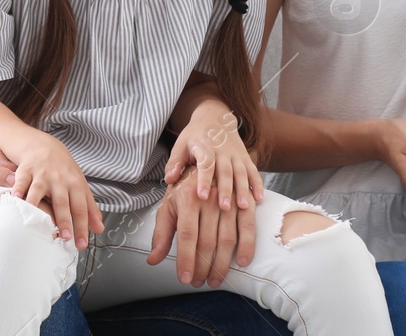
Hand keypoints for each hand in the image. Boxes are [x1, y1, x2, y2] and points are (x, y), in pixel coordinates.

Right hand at [9, 132, 104, 248]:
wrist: (42, 145)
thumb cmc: (62, 169)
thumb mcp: (79, 184)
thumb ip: (89, 207)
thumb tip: (99, 228)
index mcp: (75, 184)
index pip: (81, 207)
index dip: (82, 226)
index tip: (82, 244)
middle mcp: (59, 179)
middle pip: (62, 201)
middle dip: (64, 219)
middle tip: (65, 237)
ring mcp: (42, 174)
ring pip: (40, 190)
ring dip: (38, 204)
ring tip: (36, 220)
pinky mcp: (26, 169)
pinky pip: (21, 180)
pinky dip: (18, 189)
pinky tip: (16, 198)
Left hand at [155, 105, 263, 286]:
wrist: (211, 123)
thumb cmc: (187, 165)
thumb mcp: (168, 196)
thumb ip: (162, 227)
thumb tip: (152, 258)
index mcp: (187, 193)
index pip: (185, 233)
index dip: (185, 258)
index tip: (186, 279)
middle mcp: (210, 188)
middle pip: (212, 234)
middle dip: (210, 263)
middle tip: (207, 282)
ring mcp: (231, 180)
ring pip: (234, 221)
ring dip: (234, 250)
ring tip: (233, 269)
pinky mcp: (247, 174)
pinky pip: (253, 200)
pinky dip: (253, 225)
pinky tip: (250, 248)